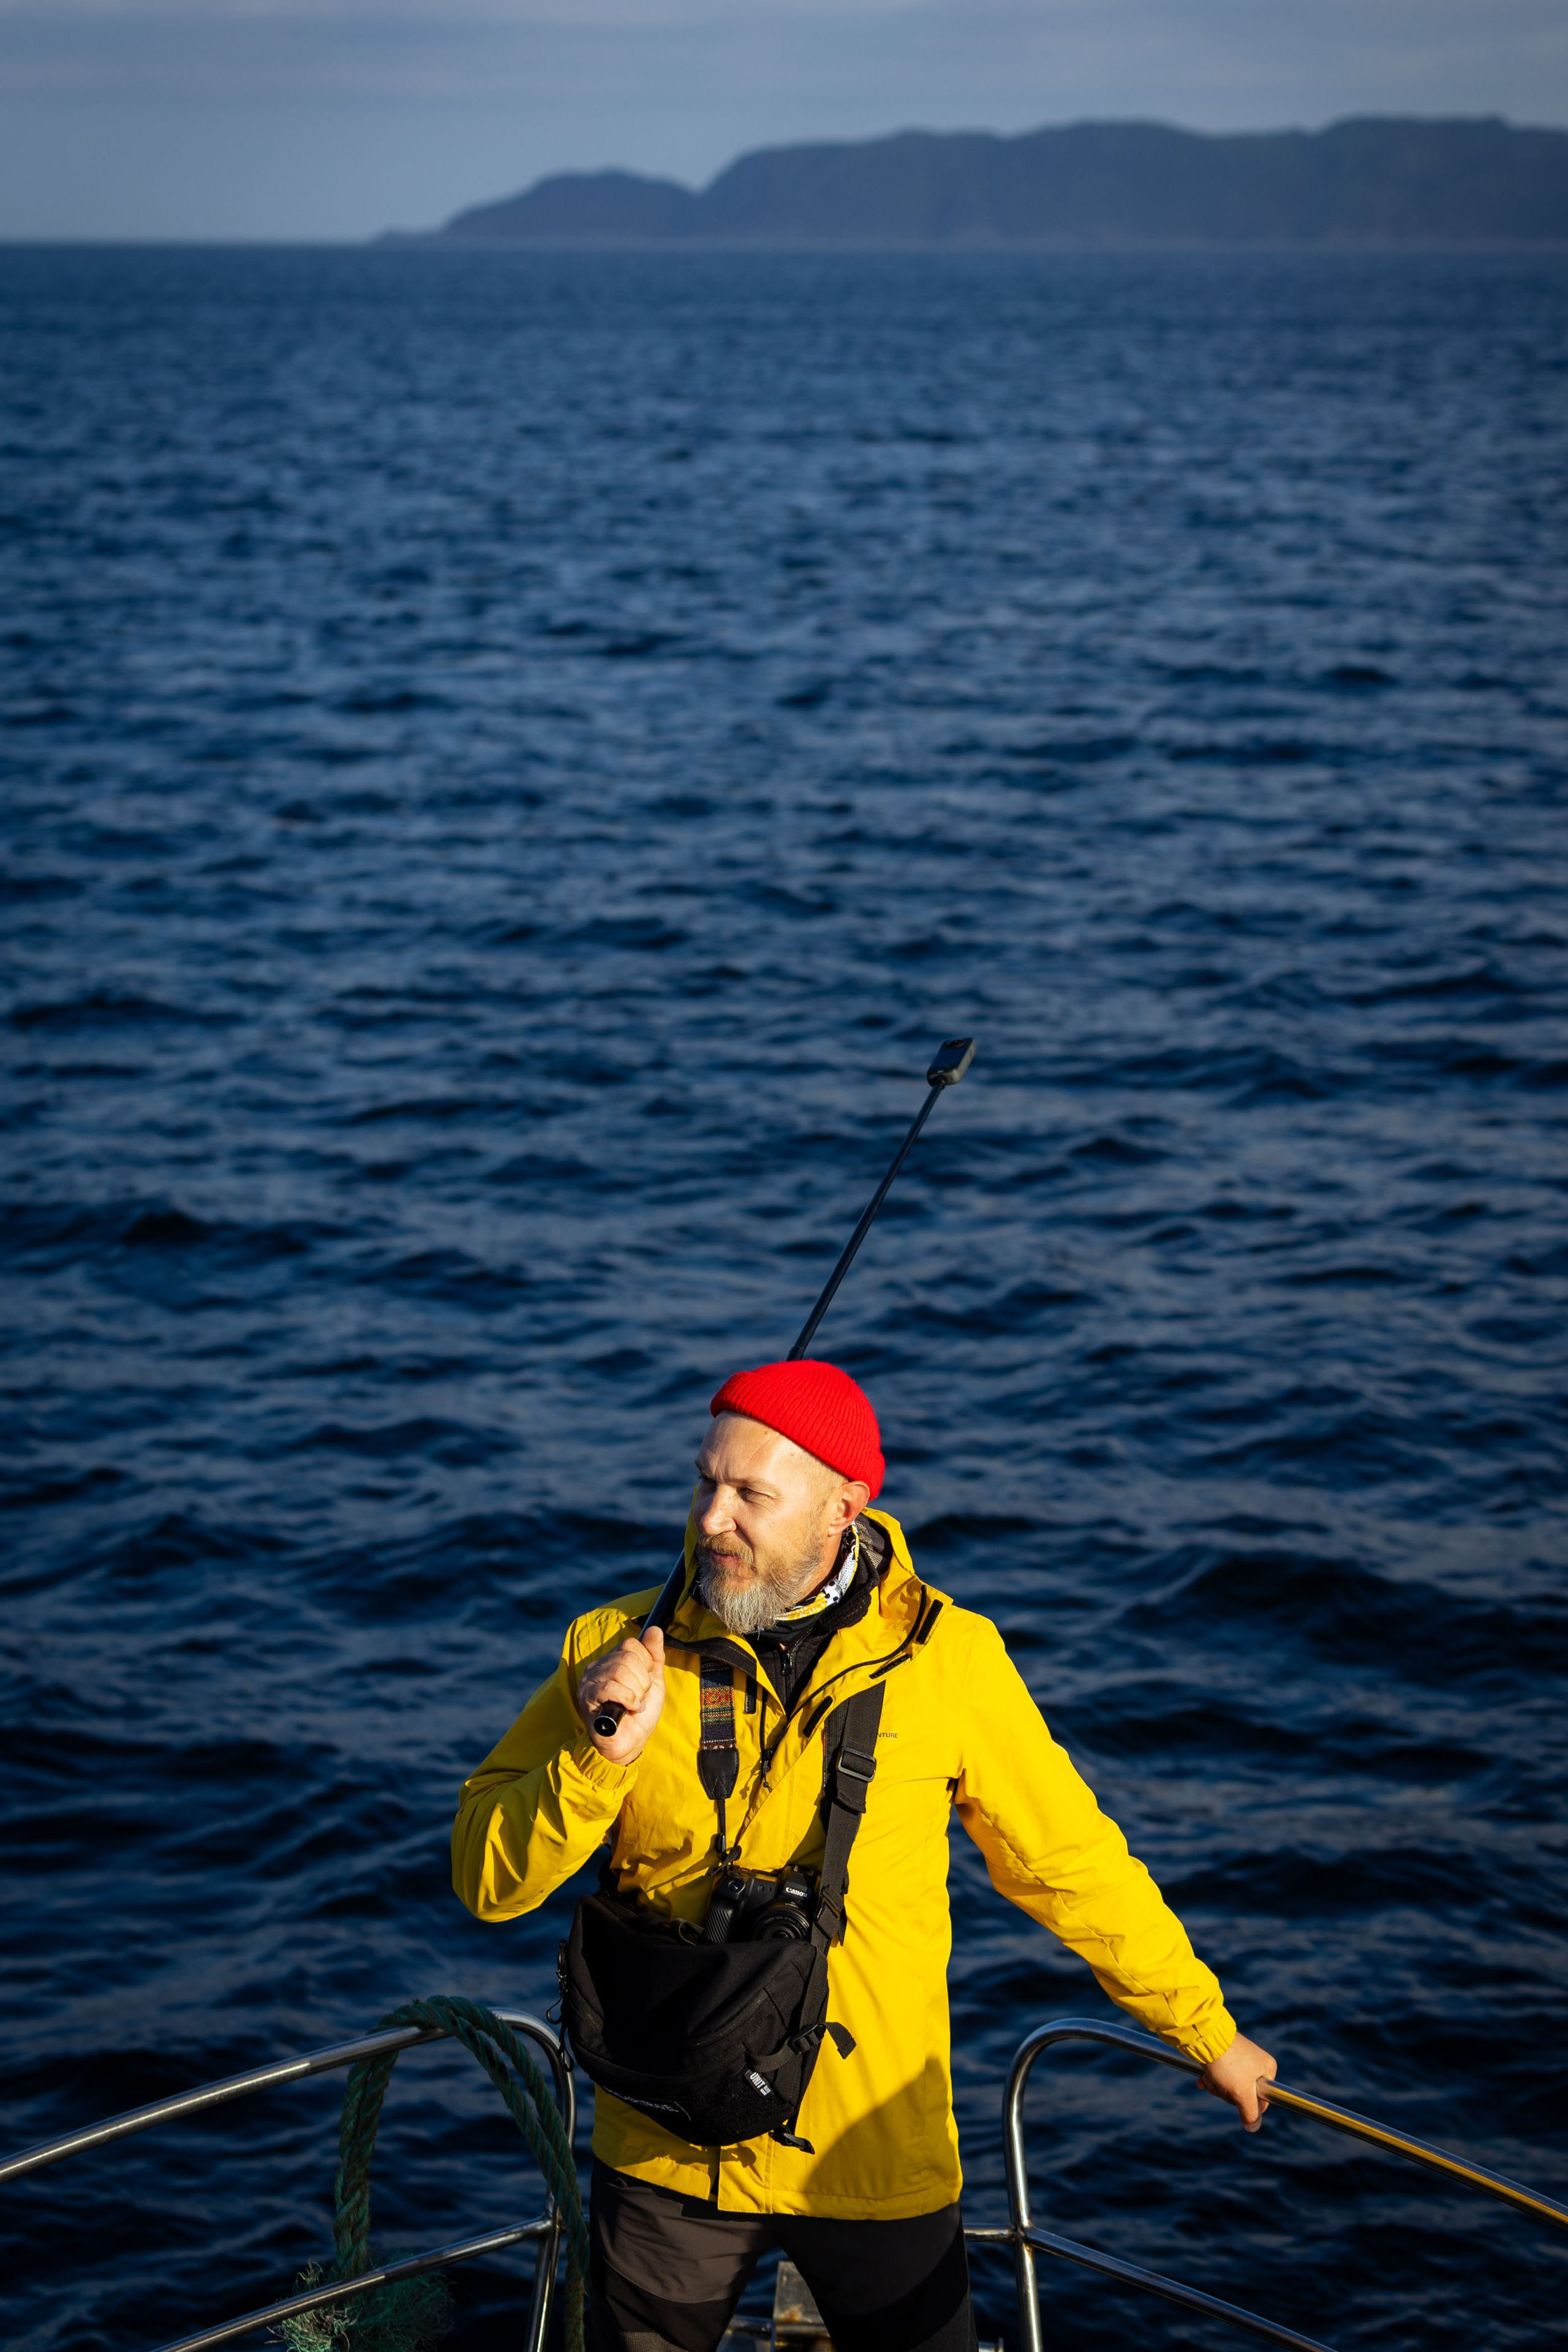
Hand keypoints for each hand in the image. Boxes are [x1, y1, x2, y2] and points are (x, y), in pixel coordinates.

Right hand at [578, 1626, 665, 1764]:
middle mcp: (597, 1666)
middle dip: (643, 1680)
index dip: (646, 1663)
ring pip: (620, 1671)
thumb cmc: (639, 1714)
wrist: (631, 1743)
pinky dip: (628, 1699)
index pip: (631, 1644)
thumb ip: (654, 1656)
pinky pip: (610, 1687)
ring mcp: (589, 1681)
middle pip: (627, 1656)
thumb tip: (655, 1629)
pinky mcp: (586, 1697)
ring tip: (635, 1704)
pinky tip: (630, 1709)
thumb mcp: (653, 1682)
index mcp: (612, 1660)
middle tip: (640, 1697)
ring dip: (636, 1691)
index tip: (647, 1682)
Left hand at [1198, 2031, 1276, 2131]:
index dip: (1246, 2104)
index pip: (1261, 2100)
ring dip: (1216, 2086)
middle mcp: (1256, 2063)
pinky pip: (1220, 2075)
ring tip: (1210, 2078)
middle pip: (1242, 2093)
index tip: (1236, 2095)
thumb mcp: (1242, 2093)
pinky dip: (1211, 2078)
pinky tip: (1203, 2078)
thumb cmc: (1228, 2064)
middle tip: (1221, 2084)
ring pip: (1228, 2086)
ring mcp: (1239, 2059)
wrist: (1204, 2037)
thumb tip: (1252, 2127)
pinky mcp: (1225, 2055)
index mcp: (1267, 2069)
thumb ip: (1250, 2113)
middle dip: (1226, 2093)